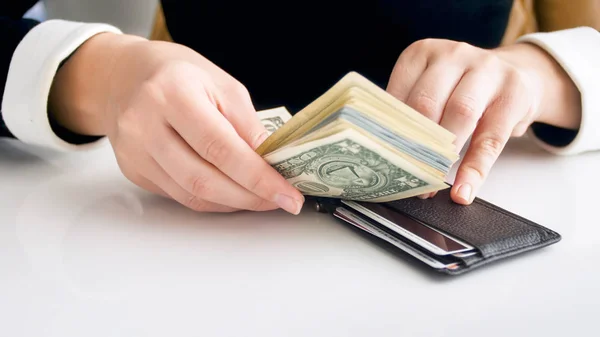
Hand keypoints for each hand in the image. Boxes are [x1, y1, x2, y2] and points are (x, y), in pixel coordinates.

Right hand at [49, 33, 304, 213]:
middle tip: (280, 201)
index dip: (258, 178)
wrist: (124, 77)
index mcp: (172, 94)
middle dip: (250, 197)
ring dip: (234, 203)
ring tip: (262, 198)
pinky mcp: (135, 171)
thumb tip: (273, 164)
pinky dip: (214, 200)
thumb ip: (247, 125)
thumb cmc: (178, 75)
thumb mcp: (222, 85)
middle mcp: (145, 125)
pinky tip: (233, 193)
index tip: (288, 194)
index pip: (220, 148)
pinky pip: (180, 197)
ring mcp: (135, 152)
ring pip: (192, 195)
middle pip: (204, 180)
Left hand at [387, 39, 580, 203]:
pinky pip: (491, 138)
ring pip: (459, 114)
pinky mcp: (513, 93)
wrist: (520, 73)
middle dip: (414, 145)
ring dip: (443, 157)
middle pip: (426, 103)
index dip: (388, 132)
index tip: (382, 161)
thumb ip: (410, 113)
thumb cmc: (464, 88)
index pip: (397, 94)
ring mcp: (486, 70)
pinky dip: (475, 169)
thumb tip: (387, 156)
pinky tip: (464, 189)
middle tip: (405, 177)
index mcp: (422, 54)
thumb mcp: (432, 89)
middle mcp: (453, 56)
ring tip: (430, 188)